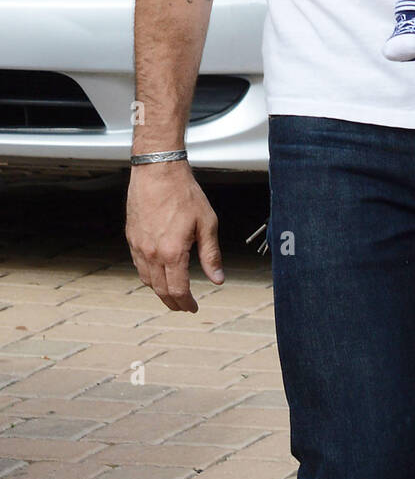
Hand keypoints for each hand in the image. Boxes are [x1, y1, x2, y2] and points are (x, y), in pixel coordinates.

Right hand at [126, 159, 223, 311]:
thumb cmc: (183, 193)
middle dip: (172, 302)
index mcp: (173, 252)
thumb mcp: (207, 223)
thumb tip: (217, 279)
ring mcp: (139, 246)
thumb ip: (211, 254)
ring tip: (171, 293)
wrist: (158, 171)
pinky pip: (138, 265)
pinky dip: (148, 276)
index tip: (193, 307)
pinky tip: (156, 273)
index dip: (186, 303)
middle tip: (183, 306)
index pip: (178, 289)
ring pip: (146, 280)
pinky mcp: (131, 237)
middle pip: (160, 290)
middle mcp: (152, 253)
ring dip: (159, 291)